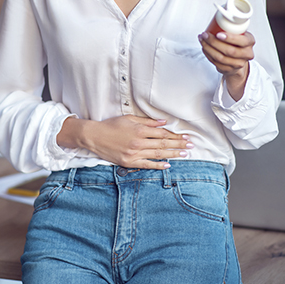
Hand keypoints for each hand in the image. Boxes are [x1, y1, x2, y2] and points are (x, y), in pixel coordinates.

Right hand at [57, 115, 192, 169]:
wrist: (94, 137)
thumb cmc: (111, 126)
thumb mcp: (129, 118)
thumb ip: (147, 121)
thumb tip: (163, 122)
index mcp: (139, 130)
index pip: (162, 133)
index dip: (175, 135)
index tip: (185, 137)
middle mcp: (139, 142)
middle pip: (163, 144)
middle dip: (178, 145)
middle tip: (190, 146)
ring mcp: (134, 153)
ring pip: (158, 154)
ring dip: (173, 154)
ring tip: (184, 154)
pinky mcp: (129, 162)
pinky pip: (147, 164)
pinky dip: (158, 165)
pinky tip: (168, 165)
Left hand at [199, 30, 254, 100]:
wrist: (238, 58)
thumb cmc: (236, 42)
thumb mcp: (239, 33)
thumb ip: (233, 25)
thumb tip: (220, 11)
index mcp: (250, 41)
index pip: (242, 41)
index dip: (230, 38)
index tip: (218, 34)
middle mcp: (247, 54)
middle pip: (229, 51)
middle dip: (214, 42)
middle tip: (205, 35)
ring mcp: (238, 64)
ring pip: (220, 58)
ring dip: (208, 48)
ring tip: (202, 40)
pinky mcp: (229, 70)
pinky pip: (216, 63)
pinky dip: (208, 54)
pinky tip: (204, 48)